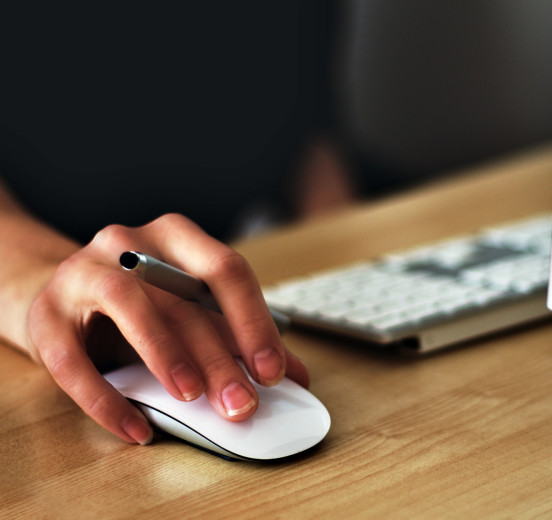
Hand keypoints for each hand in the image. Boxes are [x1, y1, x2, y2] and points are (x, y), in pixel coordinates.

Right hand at [26, 213, 308, 444]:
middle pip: (182, 298)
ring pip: (128, 305)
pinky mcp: (45, 315)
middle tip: (242, 402)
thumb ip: (239, 337)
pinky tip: (136, 428)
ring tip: (192, 397)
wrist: (61, 298)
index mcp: (177, 238)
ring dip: (166, 354)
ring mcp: (82, 273)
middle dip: (219, 356)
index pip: (226, 270)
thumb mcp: (191, 311)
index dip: (253, 322)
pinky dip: (106, 399)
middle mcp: (129, 243)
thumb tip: (295, 374)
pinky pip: (72, 359)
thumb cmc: (140, 304)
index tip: (274, 370)